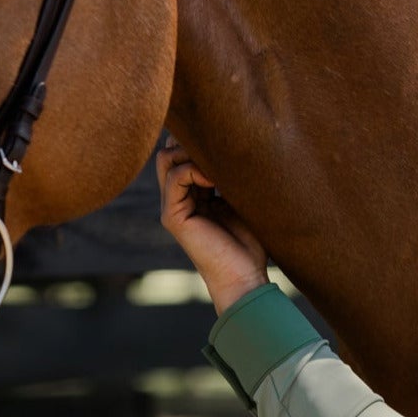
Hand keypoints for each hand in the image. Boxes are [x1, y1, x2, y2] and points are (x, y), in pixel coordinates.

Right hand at [155, 131, 269, 313]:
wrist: (245, 276)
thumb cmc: (251, 243)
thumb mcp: (243, 198)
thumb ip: (232, 173)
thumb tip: (234, 140)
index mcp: (195, 192)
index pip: (183, 152)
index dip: (199, 139)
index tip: (227, 139)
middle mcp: (180, 197)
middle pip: (169, 150)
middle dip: (191, 140)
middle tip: (221, 146)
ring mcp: (173, 206)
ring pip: (166, 158)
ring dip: (192, 152)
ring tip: (219, 164)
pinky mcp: (173, 216)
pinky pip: (175, 177)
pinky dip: (195, 169)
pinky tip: (216, 180)